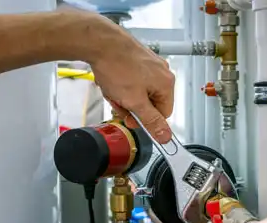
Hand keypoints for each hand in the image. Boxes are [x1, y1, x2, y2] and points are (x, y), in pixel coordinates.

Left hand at [89, 20, 173, 142]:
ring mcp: (149, 65)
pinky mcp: (137, 60)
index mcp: (166, 84)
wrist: (100, 42)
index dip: (145, 120)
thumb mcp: (134, 102)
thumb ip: (151, 121)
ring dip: (123, 96)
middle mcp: (161, 72)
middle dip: (131, 106)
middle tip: (119, 102)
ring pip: (138, 92)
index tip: (131, 118)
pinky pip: (131, 81)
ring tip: (112, 89)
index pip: (163, 114)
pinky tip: (111, 81)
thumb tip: (165, 137)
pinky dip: (120, 85)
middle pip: (150, 103)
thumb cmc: (117, 66)